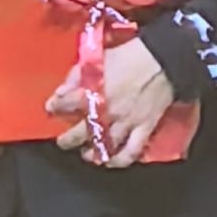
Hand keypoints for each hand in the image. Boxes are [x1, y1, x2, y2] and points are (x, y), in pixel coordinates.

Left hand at [47, 36, 174, 167]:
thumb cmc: (132, 55)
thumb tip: (61, 92)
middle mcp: (107, 112)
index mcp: (94, 92)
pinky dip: (120, 160)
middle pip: (80, 133)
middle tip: (63, 141)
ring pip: (105, 147)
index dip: (55, 107)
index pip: (65, 104)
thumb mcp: (99, 58)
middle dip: (68, 140)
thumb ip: (77, 75)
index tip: (52, 109)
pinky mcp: (144, 128)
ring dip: (92, 153)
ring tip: (87, 153)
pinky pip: (131, 151)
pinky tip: (112, 161)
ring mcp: (126, 123)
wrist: (164, 60)